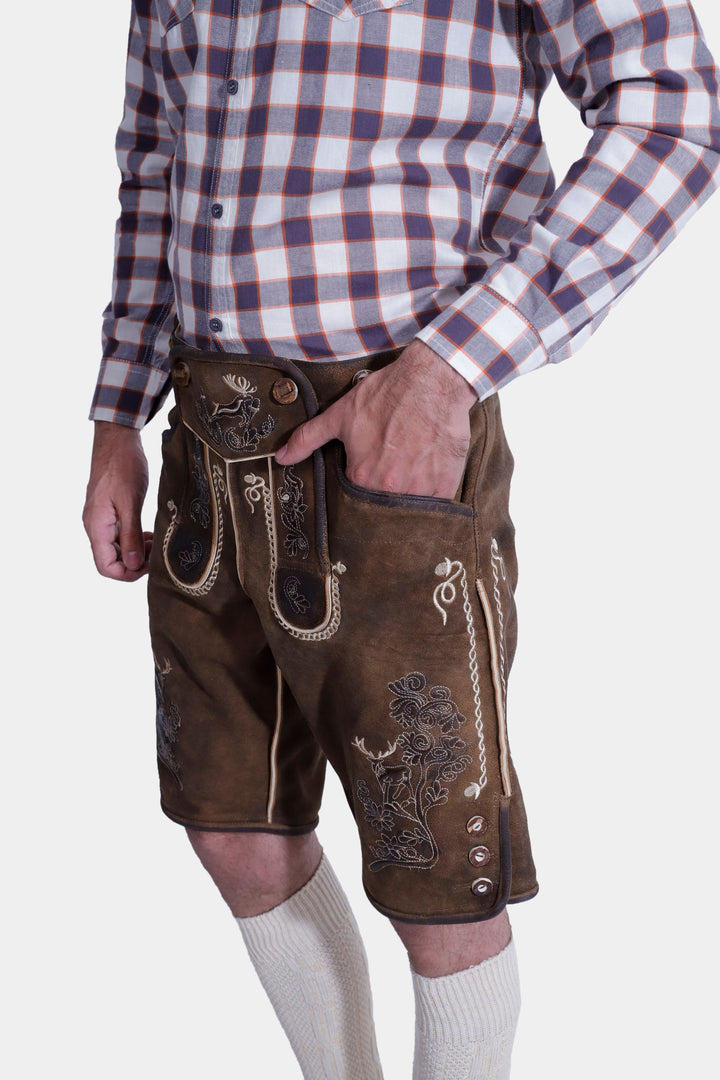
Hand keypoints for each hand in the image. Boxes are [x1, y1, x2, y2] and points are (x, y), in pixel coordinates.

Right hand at [83, 421, 152, 581]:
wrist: (117, 439)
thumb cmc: (123, 465)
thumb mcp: (130, 501)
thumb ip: (130, 534)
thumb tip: (133, 564)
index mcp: (97, 526)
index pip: (106, 567)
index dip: (128, 573)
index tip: (150, 565)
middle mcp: (95, 525)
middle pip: (111, 561)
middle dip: (135, 563)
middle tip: (156, 553)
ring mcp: (101, 518)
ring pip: (116, 549)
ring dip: (136, 551)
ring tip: (154, 542)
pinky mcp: (109, 511)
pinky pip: (119, 535)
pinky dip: (134, 539)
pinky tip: (148, 533)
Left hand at [276, 341, 477, 498]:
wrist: (433, 380)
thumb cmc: (386, 394)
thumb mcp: (340, 414)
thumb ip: (307, 439)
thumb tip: (280, 457)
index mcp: (361, 476)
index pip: (354, 499)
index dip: (359, 486)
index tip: (368, 473)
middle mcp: (389, 488)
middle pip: (382, 507)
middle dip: (382, 496)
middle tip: (390, 471)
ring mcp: (420, 489)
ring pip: (408, 509)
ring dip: (406, 496)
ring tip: (409, 470)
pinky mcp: (445, 484)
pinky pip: (435, 504)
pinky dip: (431, 494)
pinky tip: (427, 472)